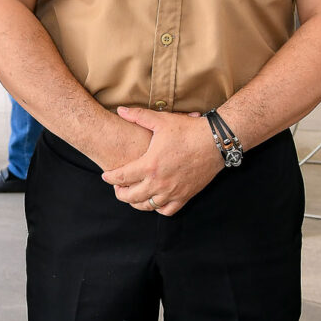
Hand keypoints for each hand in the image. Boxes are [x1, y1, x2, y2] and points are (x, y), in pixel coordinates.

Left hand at [100, 107, 221, 215]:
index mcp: (150, 165)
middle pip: (131, 196)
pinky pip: (167, 210)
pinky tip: (154, 199)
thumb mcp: (161, 120)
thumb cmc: (187, 130)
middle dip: (120, 193)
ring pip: (148, 206)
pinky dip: (157, 208)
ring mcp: (173, 192)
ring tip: (133, 194)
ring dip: (136, 202)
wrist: (215, 142)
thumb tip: (120, 110)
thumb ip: (138, 116)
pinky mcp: (185, 196)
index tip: (105, 176)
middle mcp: (160, 183)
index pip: (122, 177)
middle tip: (117, 187)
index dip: (110, 178)